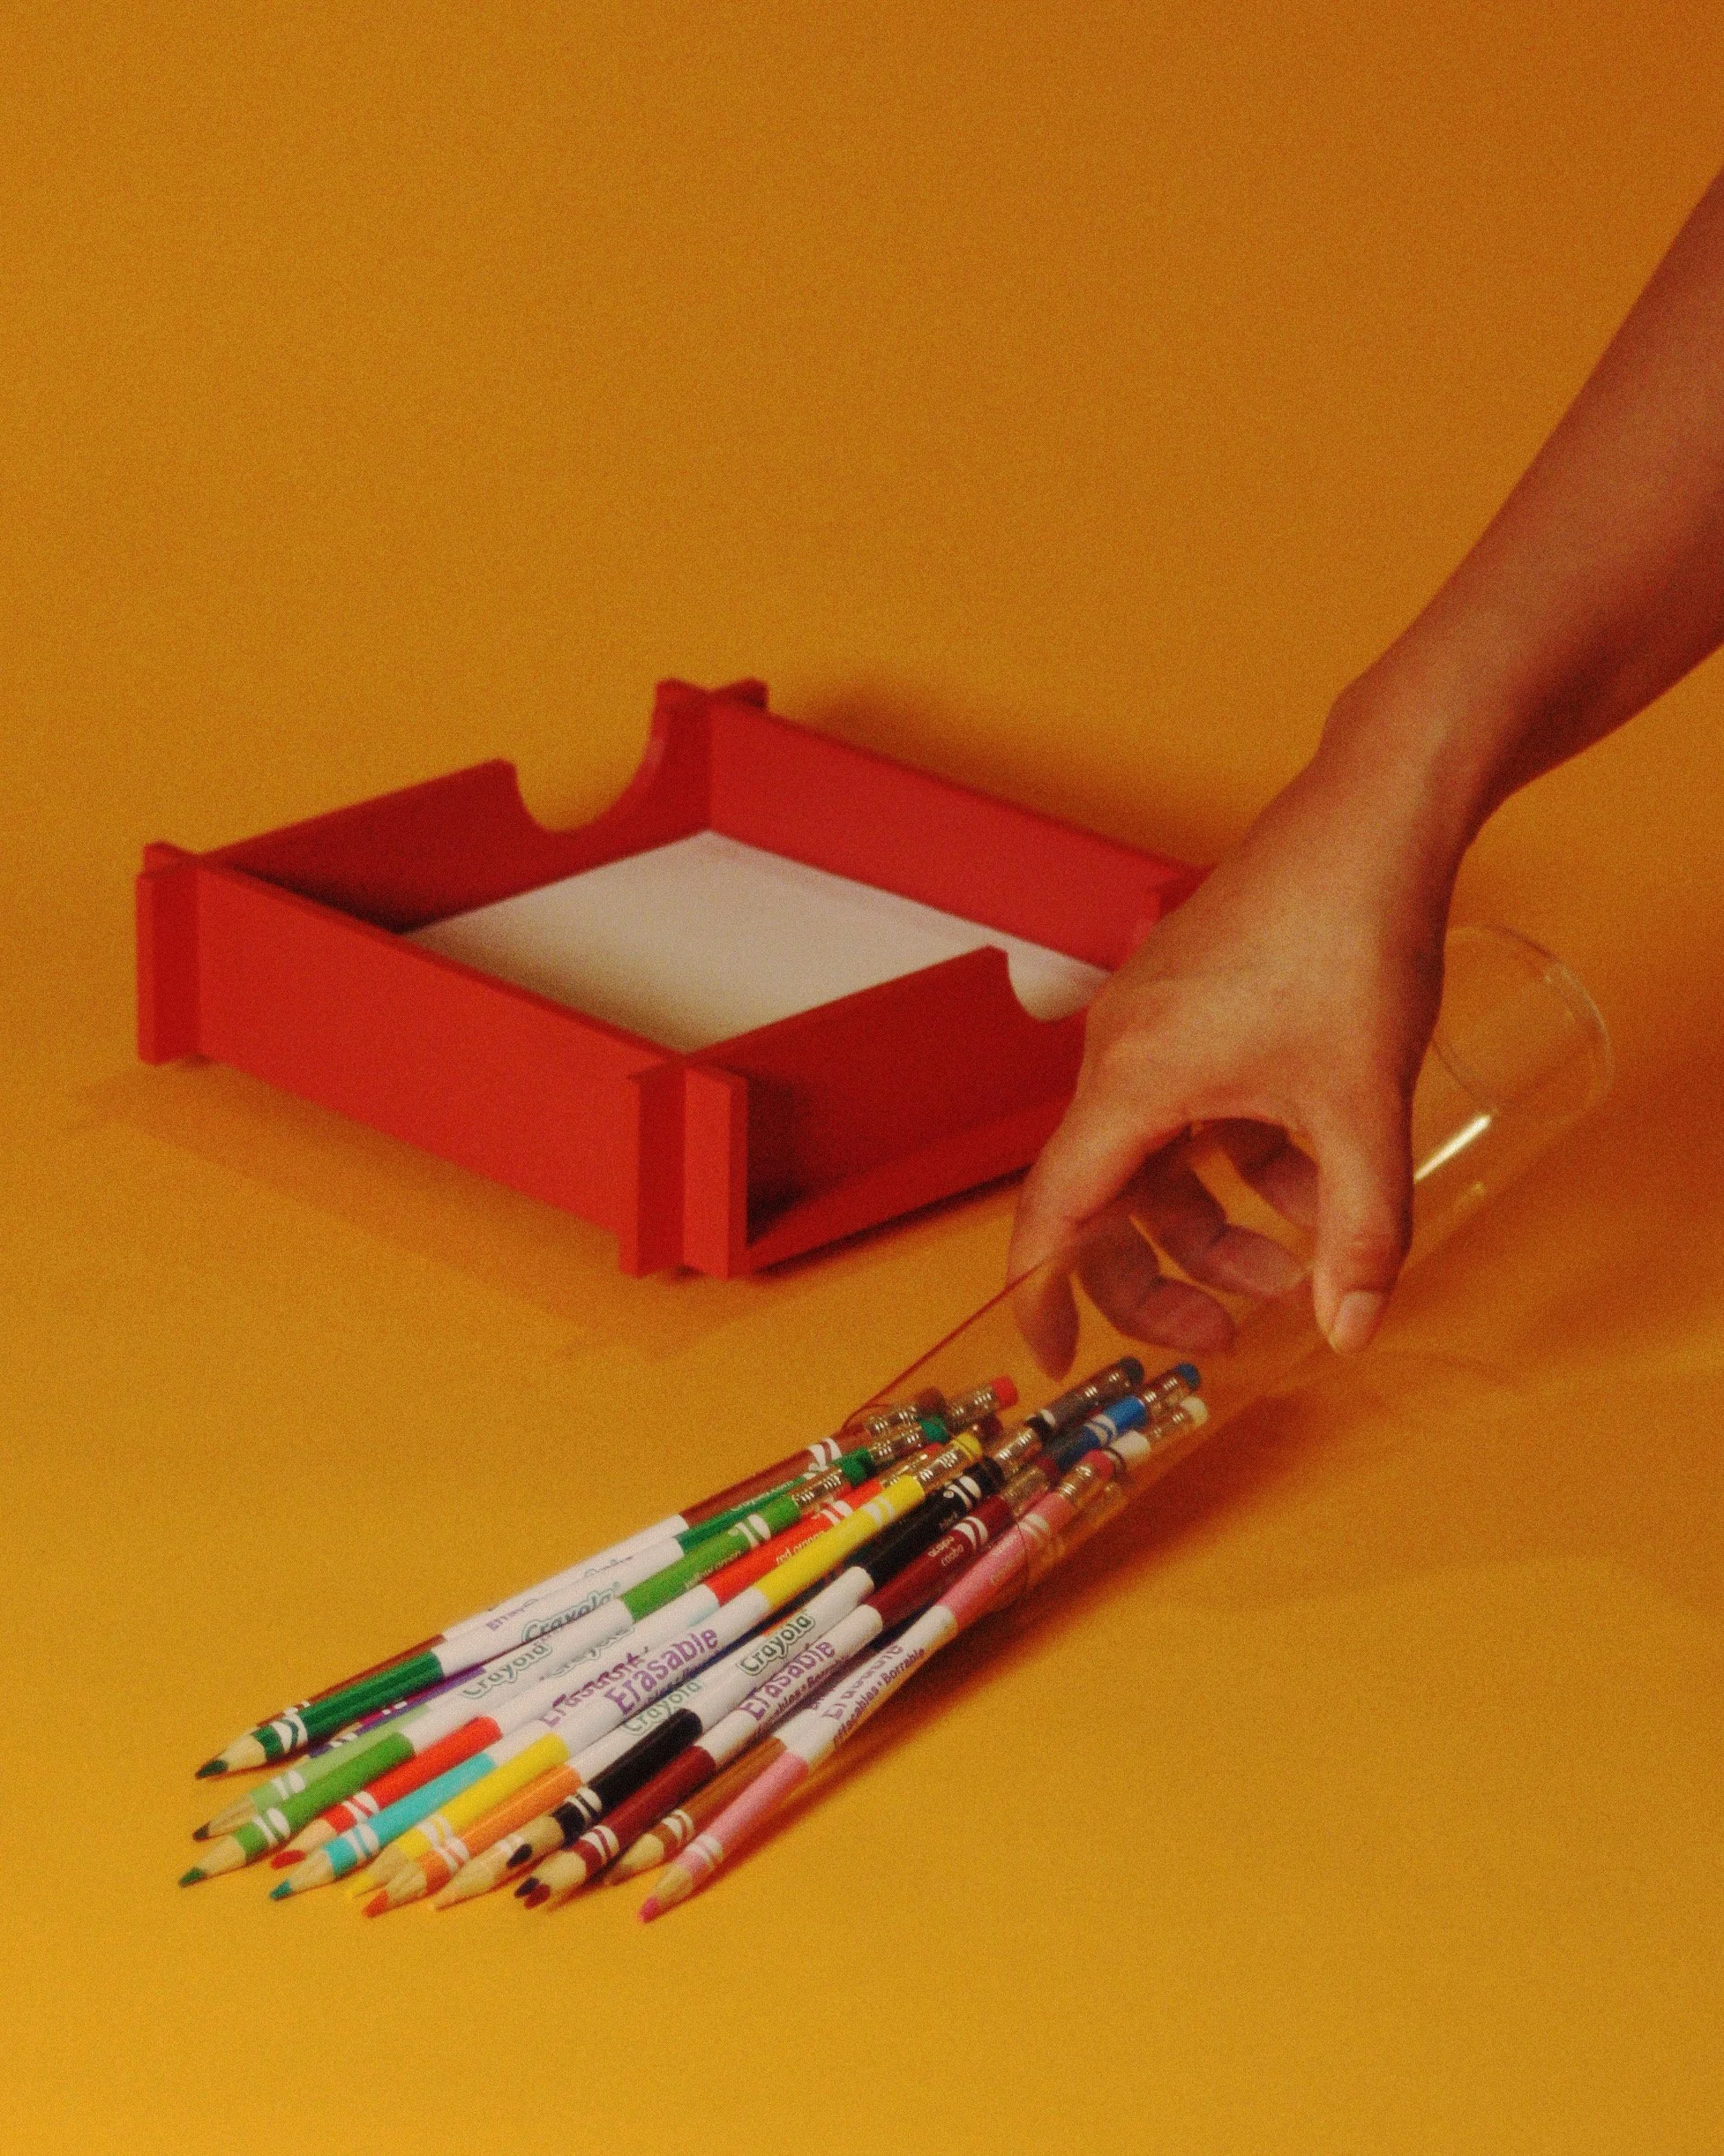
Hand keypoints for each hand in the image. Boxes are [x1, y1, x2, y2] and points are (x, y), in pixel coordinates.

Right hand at [1008, 724, 1454, 1362]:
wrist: (1372, 819)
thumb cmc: (1349, 939)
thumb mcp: (1362, 1109)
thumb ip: (1361, 1232)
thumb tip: (1349, 1329)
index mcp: (1131, 1082)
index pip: (1051, 1215)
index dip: (1042, 1296)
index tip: (1056, 1357)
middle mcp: (1121, 1052)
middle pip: (1106, 1199)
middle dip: (1160, 1278)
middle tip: (1224, 1335)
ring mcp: (1154, 1024)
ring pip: (1158, 1158)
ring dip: (1215, 1222)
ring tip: (1296, 1263)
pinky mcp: (1191, 1002)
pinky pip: (1190, 1110)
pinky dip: (1238, 1158)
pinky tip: (1315, 1174)